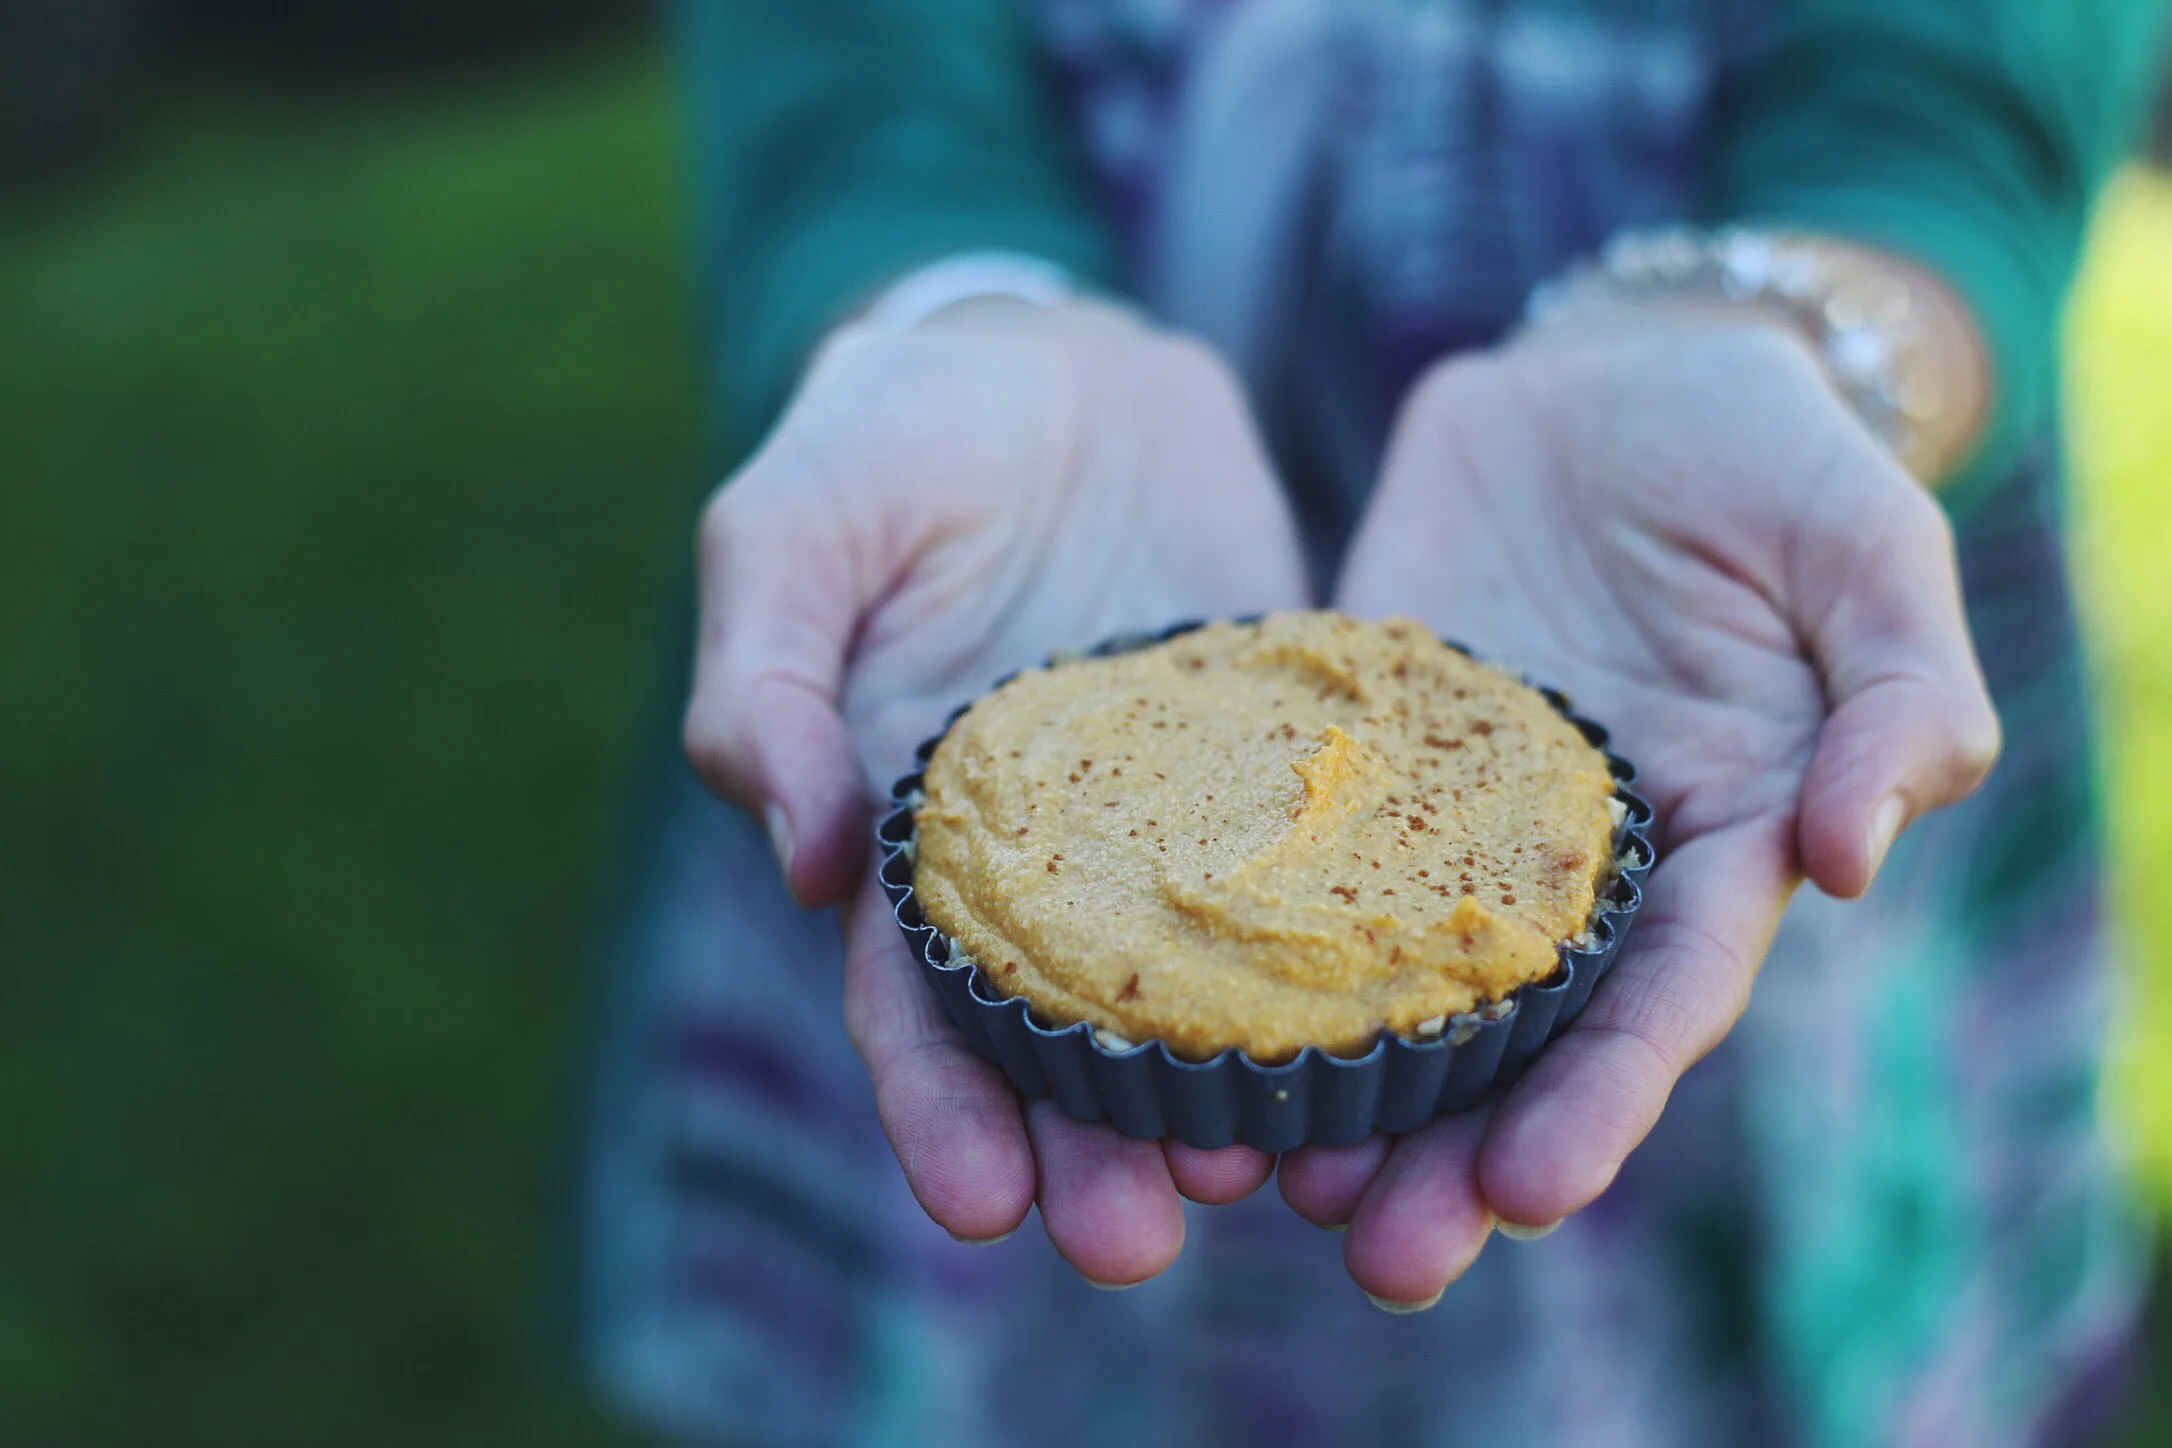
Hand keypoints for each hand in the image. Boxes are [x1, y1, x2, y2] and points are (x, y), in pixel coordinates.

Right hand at [683, 296, 1309, 1283]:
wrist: (1053, 358)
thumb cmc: (888, 439)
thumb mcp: (789, 528)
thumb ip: (766, 679)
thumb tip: (796, 857)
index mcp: (914, 830)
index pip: (912, 998)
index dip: (938, 1105)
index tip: (978, 1202)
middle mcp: (1051, 855)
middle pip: (1067, 1030)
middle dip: (1092, 1142)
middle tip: (1134, 1237)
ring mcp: (1175, 814)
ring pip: (1207, 977)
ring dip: (1227, 1084)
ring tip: (1272, 1172)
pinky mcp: (1279, 753)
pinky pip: (1323, 862)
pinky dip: (1347, 951)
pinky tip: (1394, 1023)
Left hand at [1280, 309, 2000, 1304]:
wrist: (1610, 370)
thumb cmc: (1768, 453)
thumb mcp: (1864, 546)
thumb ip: (1893, 692)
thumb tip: (1853, 859)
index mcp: (1714, 835)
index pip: (1664, 994)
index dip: (1605, 1093)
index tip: (1531, 1189)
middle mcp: (1571, 855)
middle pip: (1516, 1029)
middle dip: (1455, 1144)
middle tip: (1381, 1253)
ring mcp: (1446, 807)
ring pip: (1388, 968)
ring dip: (1335, 1079)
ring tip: (1254, 1175)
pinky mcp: (1349, 741)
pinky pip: (1287, 844)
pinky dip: (1241, 933)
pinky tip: (1171, 1003)